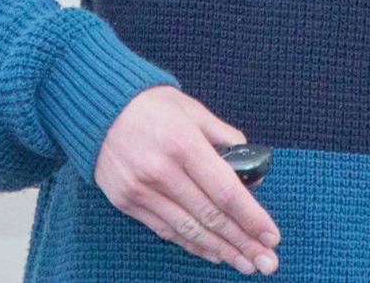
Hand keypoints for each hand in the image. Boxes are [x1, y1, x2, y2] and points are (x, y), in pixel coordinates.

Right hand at [92, 84, 281, 273]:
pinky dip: (192, 244)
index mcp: (183, 143)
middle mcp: (161, 170)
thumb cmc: (151, 105)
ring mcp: (141, 190)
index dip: (252, 217)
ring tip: (246, 264)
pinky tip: (214, 253)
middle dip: (243, 242)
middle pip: (211, 216)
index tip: (272, 236)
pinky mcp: (127, 202)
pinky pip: (166, 230)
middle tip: (267, 262)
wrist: (98, 106)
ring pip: (190, 229)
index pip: (225, 191)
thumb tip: (252, 171)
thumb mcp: (193, 110)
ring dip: (222, 251)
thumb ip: (224, 138)